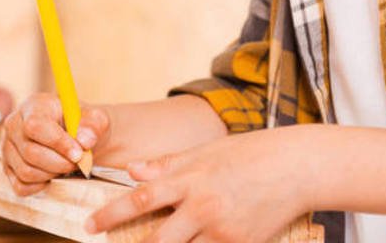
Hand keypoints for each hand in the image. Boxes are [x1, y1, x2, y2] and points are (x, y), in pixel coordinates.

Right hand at [1, 92, 109, 195]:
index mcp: (34, 106)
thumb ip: (93, 125)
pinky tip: (54, 174)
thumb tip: (84, 140)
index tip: (78, 154)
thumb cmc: (83, 125)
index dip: (57, 143)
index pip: (35, 126)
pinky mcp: (8, 168)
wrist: (78, 139)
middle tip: (78, 163)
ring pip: (26, 171)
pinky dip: (41, 186)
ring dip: (53, 174)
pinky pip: (21, 186)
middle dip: (60, 163)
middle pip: (30, 152)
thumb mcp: (96, 119)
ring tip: (68, 166)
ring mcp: (8, 148)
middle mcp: (14, 124)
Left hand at [86, 127, 312, 242]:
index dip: (112, 214)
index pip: (141, 198)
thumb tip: (131, 171)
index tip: (90, 225)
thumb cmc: (247, 154)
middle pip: (157, 239)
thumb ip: (165, 165)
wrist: (295, 167)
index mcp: (189, 179)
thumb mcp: (203, 152)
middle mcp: (202, 206)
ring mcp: (222, 230)